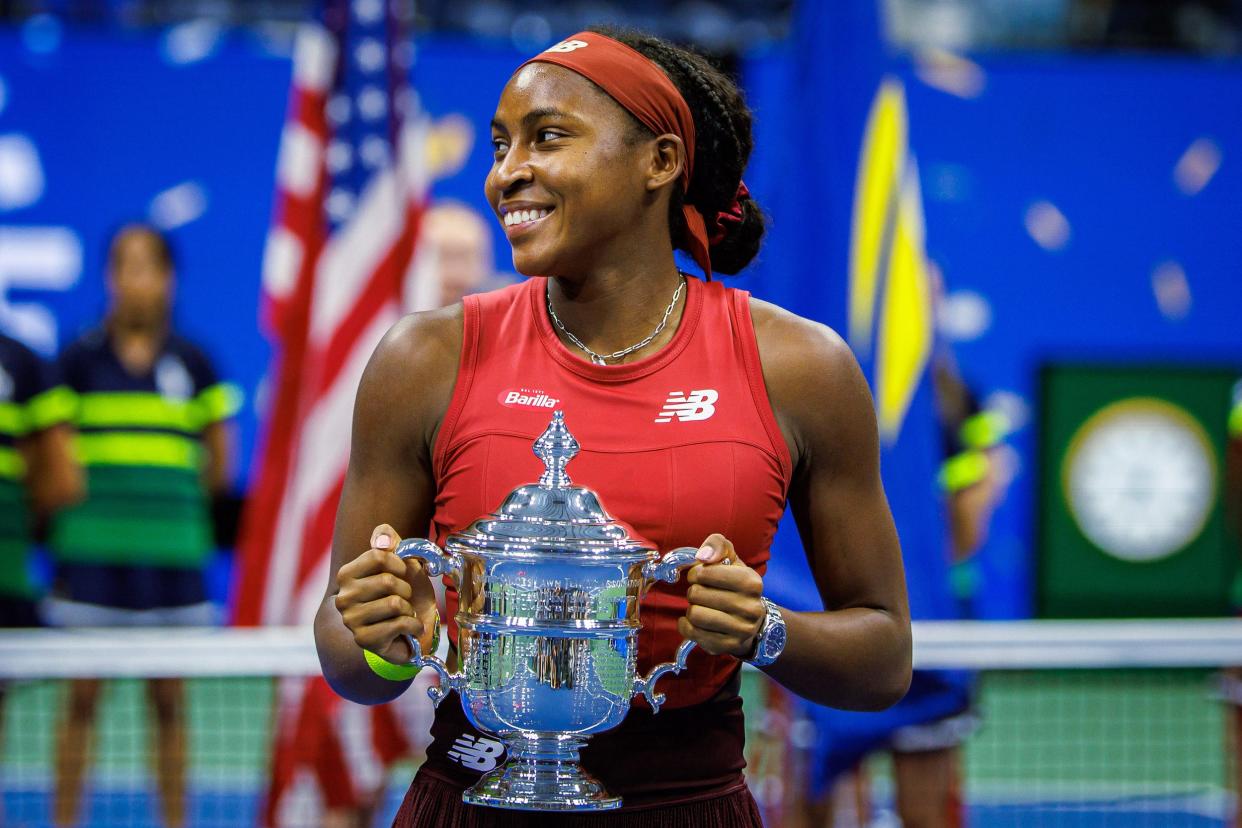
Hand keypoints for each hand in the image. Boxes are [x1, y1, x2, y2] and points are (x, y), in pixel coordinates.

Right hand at [333, 523, 436, 663]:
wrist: (409, 631)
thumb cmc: (403, 593)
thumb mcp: (401, 561)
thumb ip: (389, 540)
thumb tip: (383, 538)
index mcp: (346, 575)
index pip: (378, 556)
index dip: (400, 564)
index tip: (402, 573)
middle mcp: (343, 598)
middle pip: (387, 581)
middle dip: (406, 590)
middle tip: (404, 598)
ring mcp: (351, 621)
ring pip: (394, 604)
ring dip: (409, 609)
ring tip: (404, 613)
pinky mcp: (364, 640)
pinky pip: (399, 624)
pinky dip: (413, 625)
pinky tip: (409, 628)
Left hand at [678, 533, 765, 657]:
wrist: (751, 621)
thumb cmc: (735, 585)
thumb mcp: (730, 558)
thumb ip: (717, 544)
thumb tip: (702, 556)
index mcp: (751, 582)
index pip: (706, 572)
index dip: (696, 573)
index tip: (700, 576)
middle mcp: (751, 607)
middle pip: (697, 594)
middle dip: (694, 592)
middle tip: (701, 594)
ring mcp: (742, 629)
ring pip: (695, 614)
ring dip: (691, 609)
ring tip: (700, 607)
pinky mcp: (729, 646)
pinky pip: (694, 633)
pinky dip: (686, 625)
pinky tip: (693, 621)